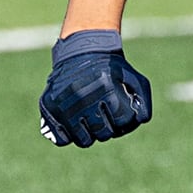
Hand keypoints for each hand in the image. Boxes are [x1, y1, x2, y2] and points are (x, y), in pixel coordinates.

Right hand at [38, 29, 152, 146]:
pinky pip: (62, 140)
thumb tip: (141, 120)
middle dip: (109, 129)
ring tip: (91, 121)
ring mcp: (63, 102)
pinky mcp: (48, 106)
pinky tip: (75, 125)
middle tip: (105, 117)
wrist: (81, 51)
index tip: (121, 114)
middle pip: (103, 133)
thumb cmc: (111, 69)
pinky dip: (70, 136)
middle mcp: (82, 95)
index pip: (122, 121)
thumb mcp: (133, 78)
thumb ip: (143, 100)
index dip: (125, 122)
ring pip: (83, 140)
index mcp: (106, 86)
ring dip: (90, 135)